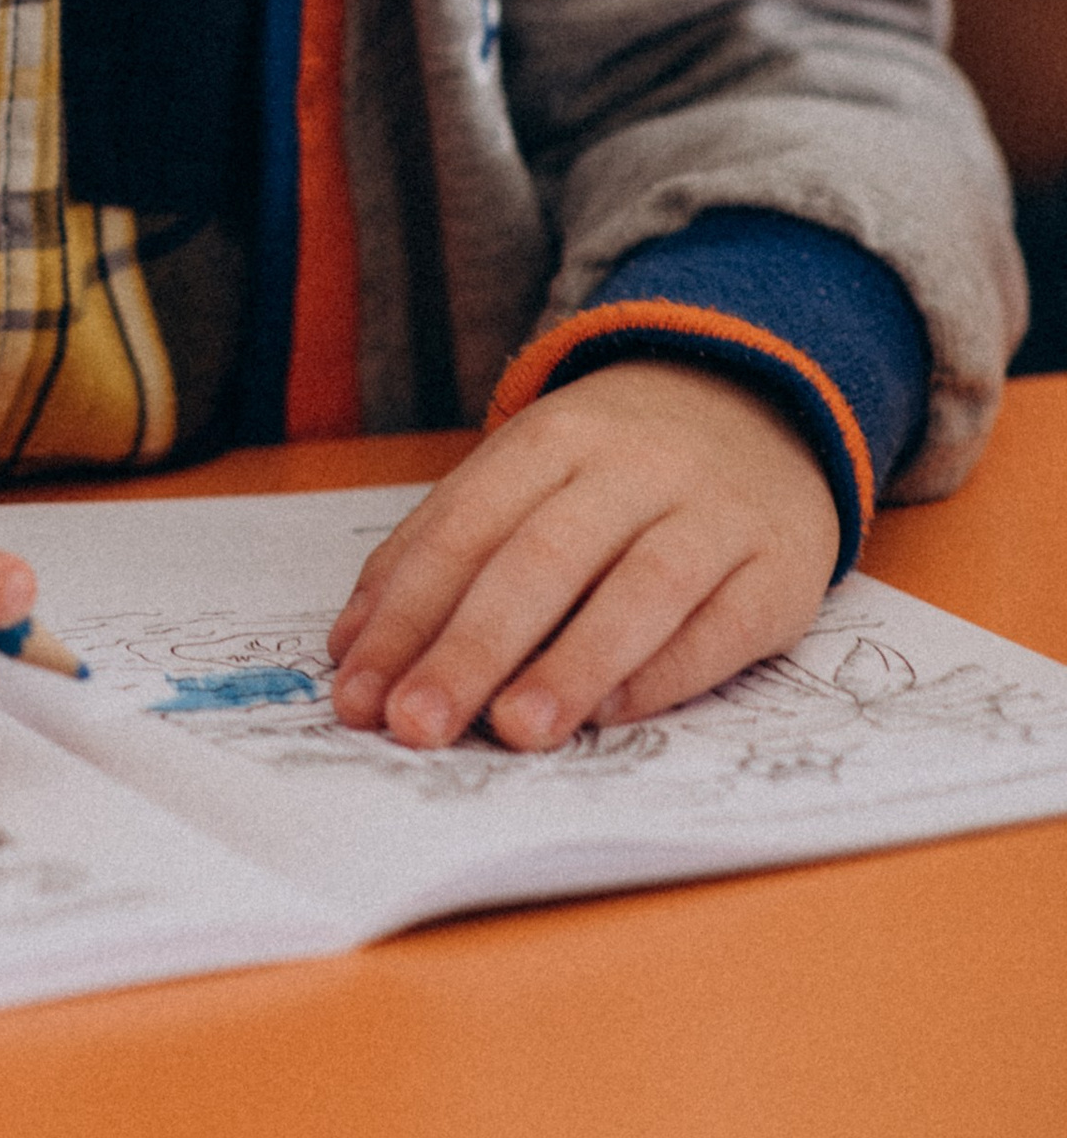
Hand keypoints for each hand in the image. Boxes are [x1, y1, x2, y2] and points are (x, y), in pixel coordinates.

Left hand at [326, 362, 838, 753]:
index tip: (358, 692)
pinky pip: (724, 624)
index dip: (406, 612)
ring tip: (512, 731)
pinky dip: (666, 672)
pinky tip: (611, 716)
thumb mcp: (525, 476)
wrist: (759, 406)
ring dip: (571, 664)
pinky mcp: (782, 570)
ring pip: (641, 588)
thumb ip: (443, 552)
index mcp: (553, 437)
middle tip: (415, 723)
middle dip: (469, 647)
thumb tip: (356, 647)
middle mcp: (634, 467)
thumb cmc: (614, 471)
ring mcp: (715, 514)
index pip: (465, 527)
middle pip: (542, 558)